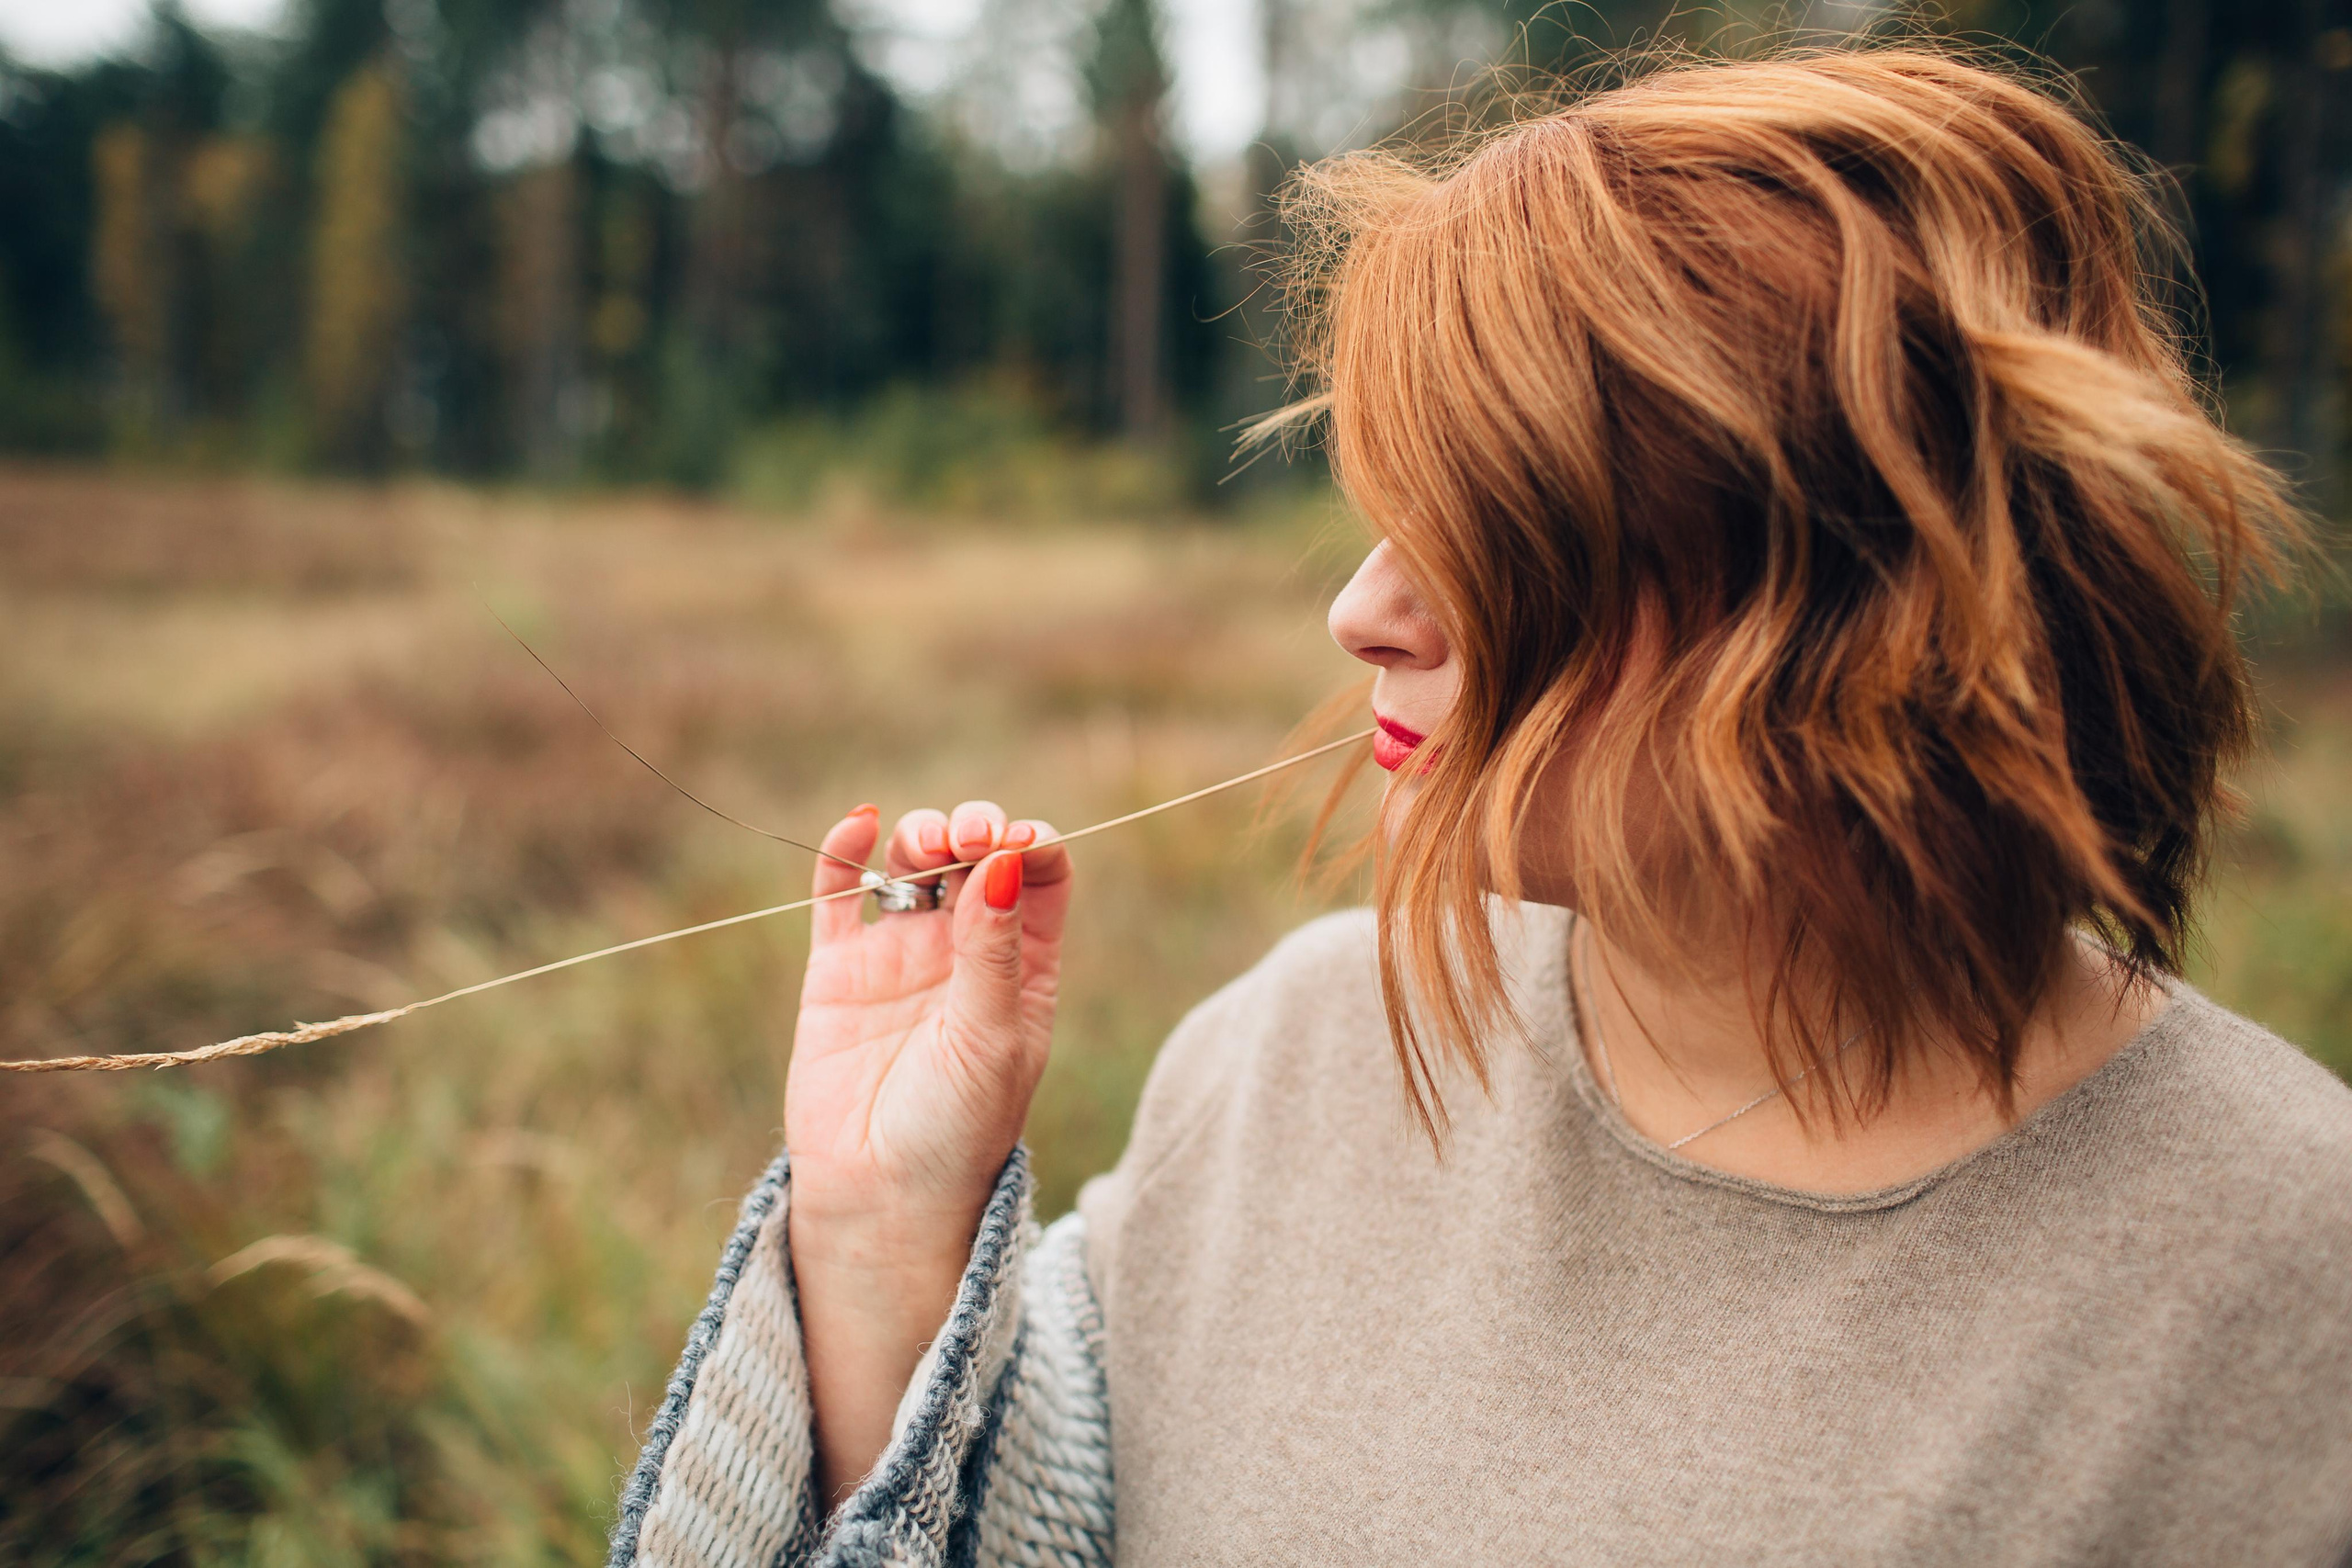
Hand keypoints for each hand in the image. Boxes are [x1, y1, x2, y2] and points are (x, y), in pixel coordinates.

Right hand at [785, 800, 1071, 1229]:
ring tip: (924, 848)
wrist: (881, 1197)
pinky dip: (845, 850)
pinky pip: (839, 891)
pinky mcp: (839, 967)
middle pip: (979, 855)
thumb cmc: (957, 1131)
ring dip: (921, 834)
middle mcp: (966, 949)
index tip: (1016, 842)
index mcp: (1025, 967)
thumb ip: (994, 952)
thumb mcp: (992, 1041)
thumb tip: (1007, 858)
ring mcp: (901, 953)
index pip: (1042, 876)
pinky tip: (860, 824)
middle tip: (969, 839)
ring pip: (913, 860)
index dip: (1033, 844)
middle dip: (975, 829)